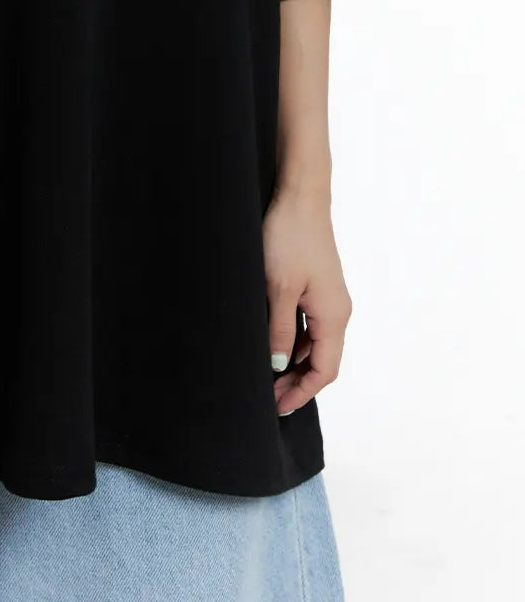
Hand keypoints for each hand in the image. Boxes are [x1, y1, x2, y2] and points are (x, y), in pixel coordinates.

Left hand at [262, 185, 351, 416]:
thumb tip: (278, 366)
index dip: (302, 392)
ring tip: (267, 377)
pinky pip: (309, 325)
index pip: (324, 370)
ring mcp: (329, 298)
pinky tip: (273, 345)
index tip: (278, 407)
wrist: (300, 197)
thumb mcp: (278, 289)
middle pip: (321, 361)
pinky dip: (293, 341)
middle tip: (268, 397)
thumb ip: (279, 330)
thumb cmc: (289, 238)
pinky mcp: (318, 287)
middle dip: (297, 382)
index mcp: (333, 316)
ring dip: (294, 363)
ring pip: (314, 344)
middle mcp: (337, 311)